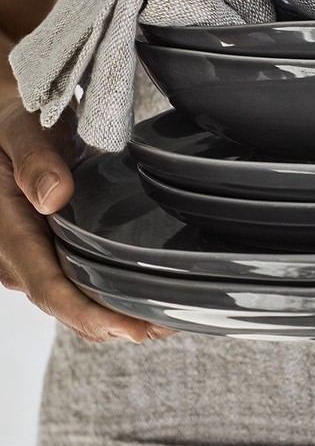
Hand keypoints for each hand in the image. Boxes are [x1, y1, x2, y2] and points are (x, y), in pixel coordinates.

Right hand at [0, 93, 175, 342]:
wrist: (7, 118)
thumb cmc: (11, 120)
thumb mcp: (22, 128)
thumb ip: (37, 159)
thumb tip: (54, 197)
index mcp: (4, 232)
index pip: (48, 287)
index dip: (89, 314)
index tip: (129, 328)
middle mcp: (15, 255)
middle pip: (65, 304)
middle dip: (113, 323)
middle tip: (167, 326)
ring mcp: (32, 256)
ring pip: (74, 299)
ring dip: (115, 313)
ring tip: (167, 318)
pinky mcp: (50, 249)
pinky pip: (78, 280)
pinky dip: (109, 292)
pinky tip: (146, 293)